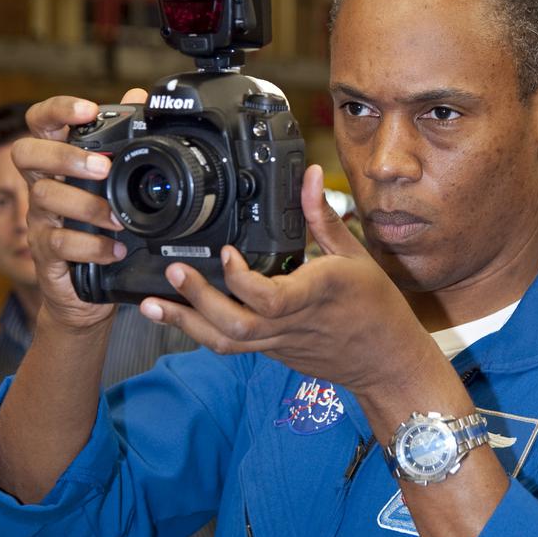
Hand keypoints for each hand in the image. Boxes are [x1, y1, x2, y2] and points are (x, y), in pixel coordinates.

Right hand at [11, 91, 147, 332]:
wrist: (85, 294)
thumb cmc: (100, 233)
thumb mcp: (115, 187)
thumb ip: (122, 142)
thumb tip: (137, 96)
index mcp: (57, 164)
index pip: (41, 123)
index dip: (57, 110)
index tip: (88, 109)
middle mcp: (42, 187)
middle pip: (26, 154)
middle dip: (63, 155)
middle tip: (102, 166)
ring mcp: (39, 221)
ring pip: (44, 198)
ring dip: (86, 205)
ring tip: (118, 219)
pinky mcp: (44, 254)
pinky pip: (58, 243)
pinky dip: (90, 246)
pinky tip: (114, 250)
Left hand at [139, 164, 437, 399]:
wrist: (385, 361)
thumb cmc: (375, 306)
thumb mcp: (355, 254)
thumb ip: (322, 216)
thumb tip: (309, 174)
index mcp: (316, 293)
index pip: (270, 297)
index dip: (240, 279)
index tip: (225, 252)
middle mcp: (293, 322)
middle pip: (236, 324)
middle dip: (197, 300)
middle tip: (172, 271)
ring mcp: (279, 342)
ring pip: (226, 342)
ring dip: (186, 323)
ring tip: (152, 304)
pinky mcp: (273, 352)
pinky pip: (232, 346)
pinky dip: (201, 331)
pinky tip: (177, 315)